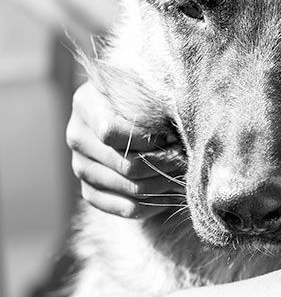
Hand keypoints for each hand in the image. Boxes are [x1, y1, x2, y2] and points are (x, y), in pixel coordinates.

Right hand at [67, 80, 185, 218]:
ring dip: (162, 184)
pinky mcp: (89, 191)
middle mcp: (77, 136)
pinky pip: (124, 208)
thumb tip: (174, 134)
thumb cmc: (141, 94)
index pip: (111, 133)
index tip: (173, 137)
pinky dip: (152, 205)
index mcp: (86, 104)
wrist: (126, 109)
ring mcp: (80, 166)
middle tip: (187, 161)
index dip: (146, 140)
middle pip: (125, 164)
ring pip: (129, 187)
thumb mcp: (143, 88)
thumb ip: (151, 103)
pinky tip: (170, 194)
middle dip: (164, 164)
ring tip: (183, 175)